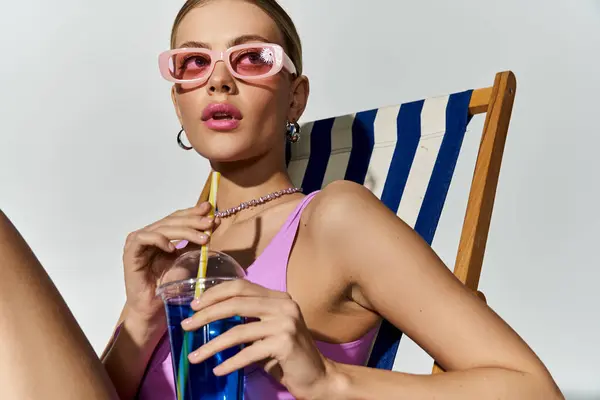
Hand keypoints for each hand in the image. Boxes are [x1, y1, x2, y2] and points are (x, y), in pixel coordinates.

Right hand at [122, 202, 217, 325]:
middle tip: (210, 223)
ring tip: (202, 238)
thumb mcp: (186, 259)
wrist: (153, 308)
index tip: (211, 209)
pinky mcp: (130, 252)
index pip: (178, 217)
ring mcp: (138, 242)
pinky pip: (144, 239)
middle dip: (193, 220)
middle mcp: (149, 234)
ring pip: (162, 227)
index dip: (194, 212)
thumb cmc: (167, 286)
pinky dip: (159, 239)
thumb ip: (196, 242)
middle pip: (172, 220)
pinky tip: (173, 248)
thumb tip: (214, 224)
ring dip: (184, 231)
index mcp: (160, 234)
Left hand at [181, 279, 336, 399]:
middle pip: (235, 304)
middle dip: (206, 315)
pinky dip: (229, 362)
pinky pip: (247, 353)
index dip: (215, 293)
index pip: (241, 286)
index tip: (194, 305)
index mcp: (279, 298)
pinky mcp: (284, 343)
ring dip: (211, 345)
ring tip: (195, 356)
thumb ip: (248, 321)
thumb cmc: (288, 356)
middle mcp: (284, 305)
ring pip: (237, 332)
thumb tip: (210, 317)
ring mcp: (285, 323)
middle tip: (187, 326)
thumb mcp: (268, 331)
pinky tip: (218, 369)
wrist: (319, 378)